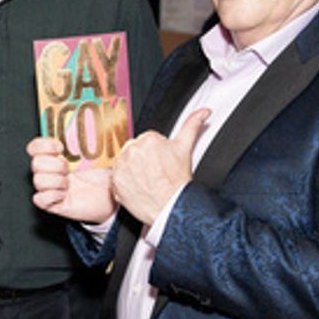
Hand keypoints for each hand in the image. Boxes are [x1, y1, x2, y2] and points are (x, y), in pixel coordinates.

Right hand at [27, 136, 115, 222]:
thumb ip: (95, 137)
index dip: (42, 145)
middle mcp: (52, 171)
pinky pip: (40, 199)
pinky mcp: (54, 204)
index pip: (35, 147)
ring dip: (56, 181)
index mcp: (58, 156)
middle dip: (54, 164)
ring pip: (37, 181)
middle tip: (69, 168)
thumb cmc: (106, 175)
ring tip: (69, 183)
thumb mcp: (101, 152)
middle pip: (35, 163)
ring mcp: (52, 188)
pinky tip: (65, 194)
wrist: (113, 197)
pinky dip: (52, 196)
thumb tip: (98, 121)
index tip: (59, 147)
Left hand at [111, 109, 209, 226]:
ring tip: (146, 181)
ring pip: (124, 163)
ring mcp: (122, 165)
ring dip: (132, 170)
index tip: (160, 164)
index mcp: (148, 139)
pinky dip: (124, 182)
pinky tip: (137, 187)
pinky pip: (116, 178)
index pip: (146, 141)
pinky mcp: (114, 180)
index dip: (154, 154)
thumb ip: (192, 125)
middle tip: (154, 174)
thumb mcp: (186, 149)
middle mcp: (133, 149)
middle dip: (142, 161)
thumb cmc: (178, 182)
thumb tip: (203, 111)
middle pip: (134, 151)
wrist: (170, 207)